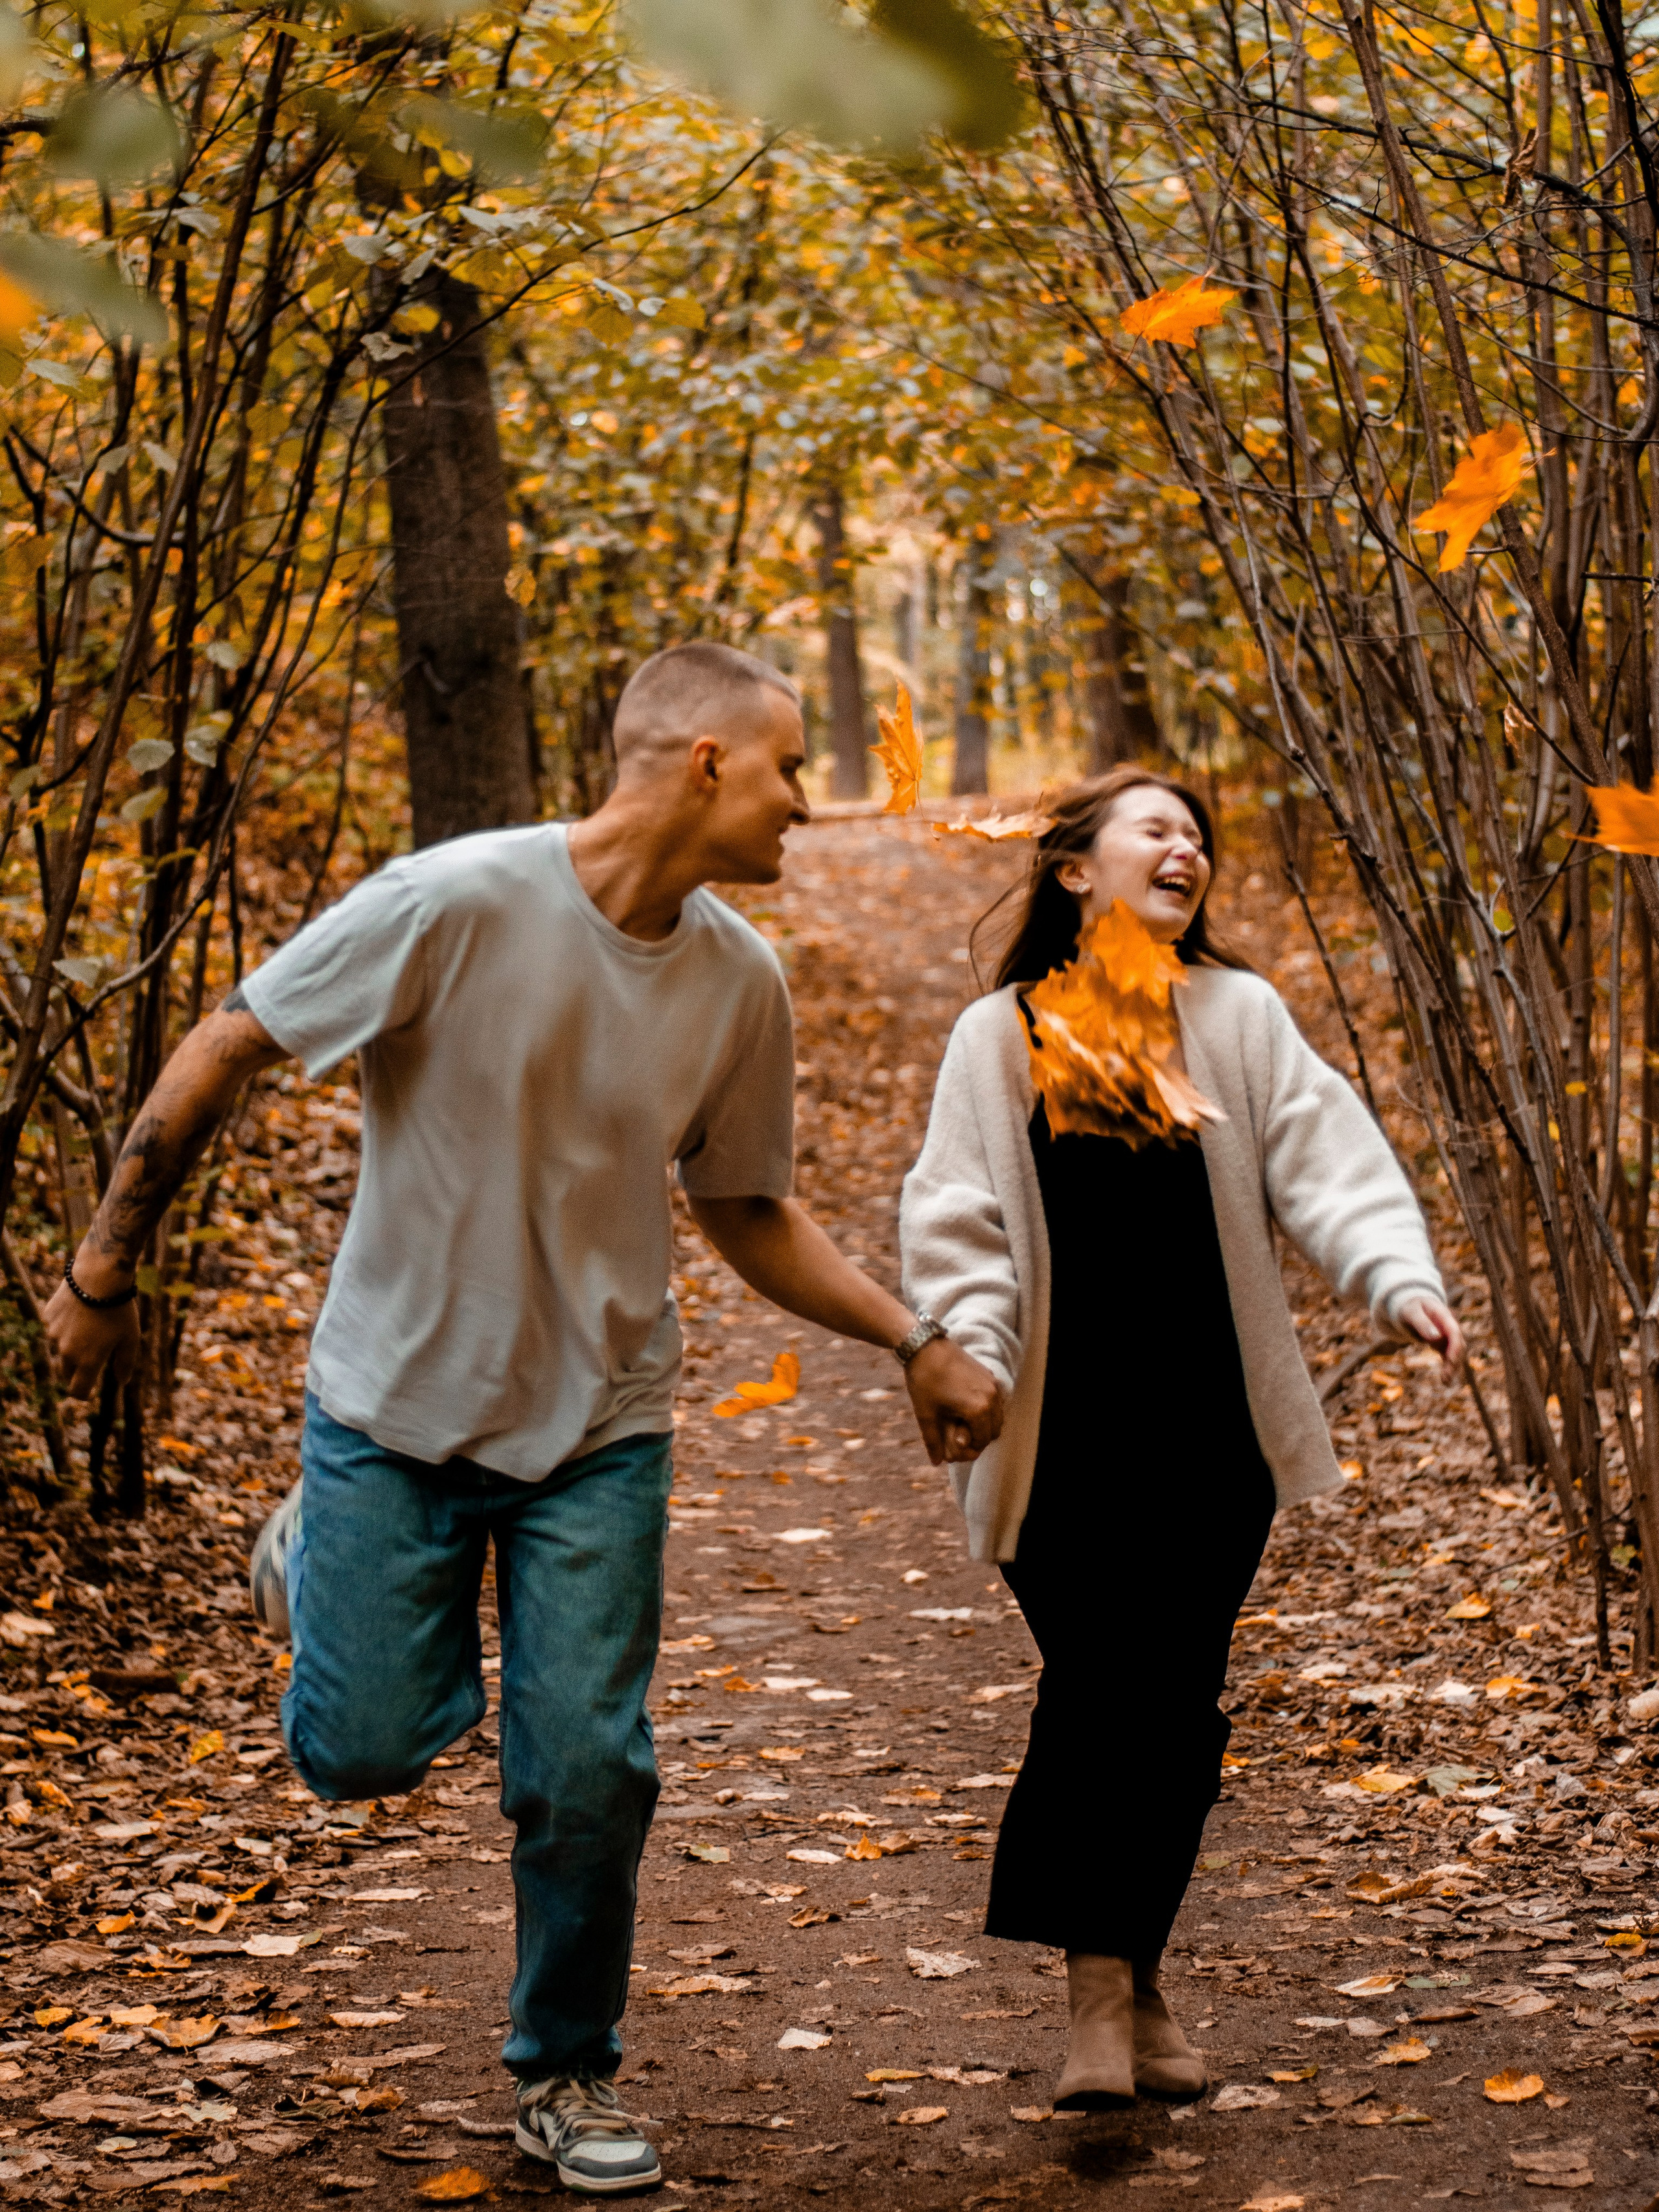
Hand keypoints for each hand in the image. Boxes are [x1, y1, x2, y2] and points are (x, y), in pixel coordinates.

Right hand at [44, 1255, 140, 1400]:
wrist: (99, 1277)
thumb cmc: (120, 1309)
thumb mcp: (130, 1338)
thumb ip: (125, 1363)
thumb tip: (121, 1382)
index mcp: (87, 1361)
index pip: (77, 1391)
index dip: (83, 1394)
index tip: (88, 1391)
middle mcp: (66, 1351)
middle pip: (67, 1372)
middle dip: (77, 1371)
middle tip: (91, 1358)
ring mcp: (54, 1334)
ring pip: (60, 1348)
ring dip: (71, 1345)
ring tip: (91, 1326)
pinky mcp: (48, 1317)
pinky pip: (55, 1327)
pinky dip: (65, 1325)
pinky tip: (80, 1310)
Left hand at [903, 1336, 1004, 1466]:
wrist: (925, 1345)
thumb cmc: (924, 1380)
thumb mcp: (926, 1415)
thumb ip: (933, 1442)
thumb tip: (936, 1462)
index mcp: (978, 1410)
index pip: (983, 1441)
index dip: (969, 1449)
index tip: (954, 1448)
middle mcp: (992, 1398)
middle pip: (994, 1431)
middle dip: (980, 1438)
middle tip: (959, 1438)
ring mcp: (992, 1384)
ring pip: (998, 1416)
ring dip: (984, 1424)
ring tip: (962, 1423)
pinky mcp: (989, 1374)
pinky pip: (995, 1401)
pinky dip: (986, 1410)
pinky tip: (965, 1406)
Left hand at [1396, 1293, 1464, 1373]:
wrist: (1412, 1305)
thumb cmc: (1410, 1307)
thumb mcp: (1411, 1312)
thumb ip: (1422, 1323)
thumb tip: (1436, 1337)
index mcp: (1443, 1315)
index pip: (1454, 1332)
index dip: (1454, 1346)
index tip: (1450, 1360)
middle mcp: (1449, 1325)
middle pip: (1458, 1344)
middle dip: (1454, 1361)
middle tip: (1445, 1377)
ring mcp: (1447, 1334)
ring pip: (1455, 1352)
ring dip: (1452, 1367)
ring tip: (1445, 1382)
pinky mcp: (1443, 1342)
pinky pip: (1448, 1355)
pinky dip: (1448, 1366)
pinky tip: (1445, 1380)